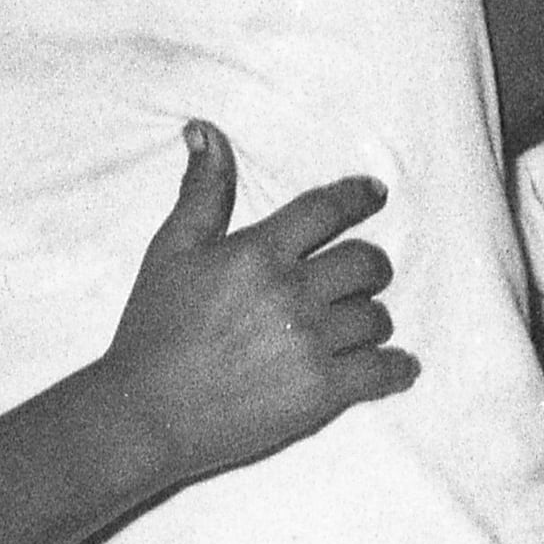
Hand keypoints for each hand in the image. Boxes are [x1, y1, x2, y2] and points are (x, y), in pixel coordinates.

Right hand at [91, 124, 415, 487]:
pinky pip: (381, 371)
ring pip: (376, 317)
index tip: (375, 193)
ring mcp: (310, 344)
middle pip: (366, 262)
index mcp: (258, 253)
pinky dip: (396, 368)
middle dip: (370, 267)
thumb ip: (202, 192)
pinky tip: (398, 366)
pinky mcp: (319, 393)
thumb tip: (206, 131)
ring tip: (359, 327)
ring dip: (372, 319)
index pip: (326, 210)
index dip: (358, 197)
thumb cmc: (153, 330)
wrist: (144, 413)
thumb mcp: (171, 251)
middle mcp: (292, 293)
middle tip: (363, 277)